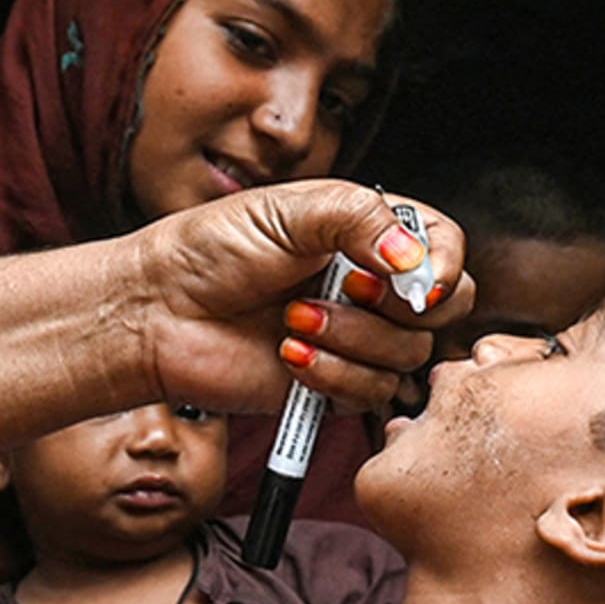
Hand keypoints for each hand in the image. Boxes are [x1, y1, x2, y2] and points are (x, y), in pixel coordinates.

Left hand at [125, 180, 472, 413]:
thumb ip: (363, 219)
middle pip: (443, 309)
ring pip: (408, 356)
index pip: (444, 246)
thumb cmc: (212, 250)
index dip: (442, 266)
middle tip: (349, 289)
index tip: (418, 280)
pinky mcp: (334, 384)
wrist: (161, 311)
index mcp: (365, 233)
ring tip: (293, 318)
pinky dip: (332, 374)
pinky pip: (371, 394)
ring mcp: (355, 337)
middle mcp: (369, 286)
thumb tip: (417, 263)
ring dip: (351, 338)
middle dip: (398, 307)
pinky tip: (287, 353)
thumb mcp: (290, 209)